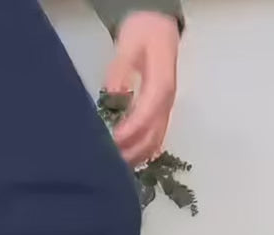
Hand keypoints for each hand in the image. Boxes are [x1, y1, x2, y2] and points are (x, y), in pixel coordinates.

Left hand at [104, 11, 179, 166]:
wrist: (160, 29)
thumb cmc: (144, 34)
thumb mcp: (127, 46)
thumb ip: (118, 73)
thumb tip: (111, 97)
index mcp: (161, 85)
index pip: (146, 115)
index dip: (129, 132)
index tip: (111, 142)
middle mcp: (166, 103)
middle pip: (152, 136)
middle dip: (130, 151)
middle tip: (107, 162)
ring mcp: (165, 110)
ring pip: (154, 143)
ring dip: (135, 156)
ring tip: (114, 167)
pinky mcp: (160, 114)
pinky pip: (154, 140)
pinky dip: (140, 152)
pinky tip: (126, 159)